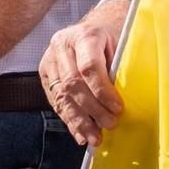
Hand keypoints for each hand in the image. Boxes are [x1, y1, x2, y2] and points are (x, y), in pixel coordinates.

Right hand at [40, 0, 129, 145]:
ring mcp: (49, 59)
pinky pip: (55, 101)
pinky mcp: (44, 74)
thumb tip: (124, 103)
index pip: (89, 66)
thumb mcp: (119, 47)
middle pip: (73, 83)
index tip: (117, 108)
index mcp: (84, 35)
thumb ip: (118, 70)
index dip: (102, 90)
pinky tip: (80, 134)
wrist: (89, 30)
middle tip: (110, 124)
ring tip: (94, 137)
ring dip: (78, 120)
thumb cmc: (111, 41)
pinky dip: (68, 120)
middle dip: (92, 109)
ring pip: (61, 94)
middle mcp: (61, 45)